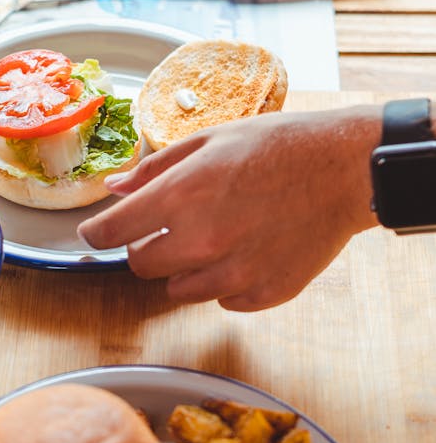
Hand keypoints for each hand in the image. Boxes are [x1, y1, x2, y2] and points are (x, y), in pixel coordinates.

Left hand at [78, 108, 380, 310]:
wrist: (344, 169)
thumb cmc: (278, 146)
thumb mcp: (209, 141)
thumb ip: (155, 169)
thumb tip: (115, 188)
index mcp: (182, 196)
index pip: (112, 232)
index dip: (98, 233)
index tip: (97, 232)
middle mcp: (203, 240)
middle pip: (141, 266)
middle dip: (145, 247)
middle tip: (169, 227)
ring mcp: (234, 272)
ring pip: (179, 289)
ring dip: (186, 267)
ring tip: (217, 235)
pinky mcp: (263, 294)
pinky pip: (222, 301)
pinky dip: (226, 282)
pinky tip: (247, 250)